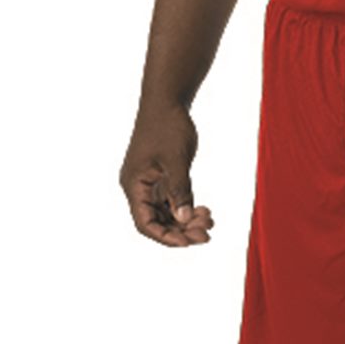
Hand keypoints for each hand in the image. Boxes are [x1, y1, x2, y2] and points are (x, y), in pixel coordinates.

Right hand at [119, 103, 214, 246]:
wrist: (168, 101)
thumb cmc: (167, 125)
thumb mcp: (175, 159)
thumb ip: (179, 190)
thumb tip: (183, 218)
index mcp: (134, 185)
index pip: (145, 223)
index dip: (166, 237)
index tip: (189, 242)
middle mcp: (140, 188)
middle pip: (159, 223)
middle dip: (183, 231)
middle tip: (207, 234)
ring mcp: (152, 185)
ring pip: (169, 215)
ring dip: (189, 222)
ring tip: (210, 220)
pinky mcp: (165, 180)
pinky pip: (176, 204)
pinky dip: (190, 210)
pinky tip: (206, 212)